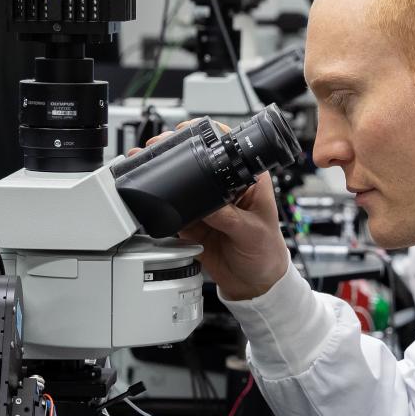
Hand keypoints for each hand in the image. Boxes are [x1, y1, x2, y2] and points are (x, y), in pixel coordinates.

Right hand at [130, 125, 288, 300]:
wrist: (255, 284)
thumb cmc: (266, 253)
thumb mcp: (251, 232)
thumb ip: (228, 218)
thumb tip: (207, 205)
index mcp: (248, 182)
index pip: (229, 149)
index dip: (209, 135)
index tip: (189, 131)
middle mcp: (226, 189)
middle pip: (199, 162)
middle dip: (177, 152)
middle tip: (159, 148)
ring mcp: (208, 206)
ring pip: (183, 185)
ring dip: (165, 176)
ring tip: (148, 166)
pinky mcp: (194, 223)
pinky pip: (174, 210)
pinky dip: (162, 204)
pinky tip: (152, 198)